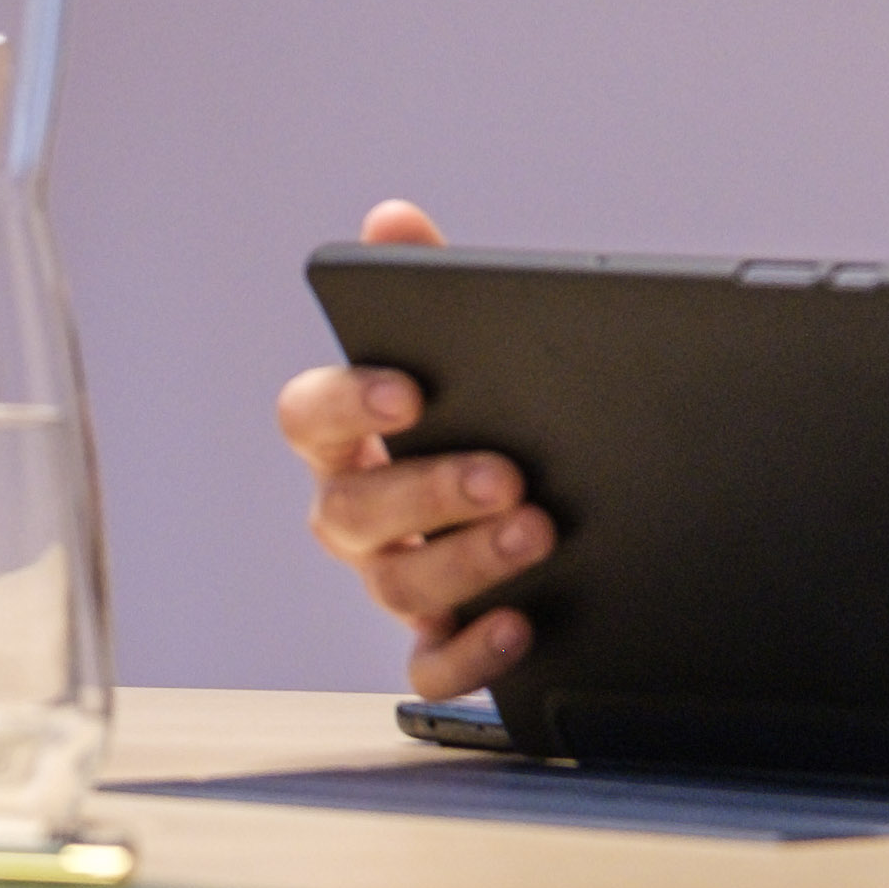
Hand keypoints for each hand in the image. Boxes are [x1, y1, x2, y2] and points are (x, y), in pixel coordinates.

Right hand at [276, 199, 554, 698]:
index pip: (310, 417)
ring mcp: (394, 583)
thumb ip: (430, 284)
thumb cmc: (494, 419)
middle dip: (426, 490)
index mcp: (351, 439)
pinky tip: (519, 625)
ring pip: (397, 585)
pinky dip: (468, 654)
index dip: (349, 404)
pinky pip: (429, 670)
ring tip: (538, 533)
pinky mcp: (440, 646)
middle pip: (353, 511)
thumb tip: (392, 217)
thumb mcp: (471, 351)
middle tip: (505, 475)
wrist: (579, 514)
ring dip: (465, 562)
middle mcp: (359, 517)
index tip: (410, 391)